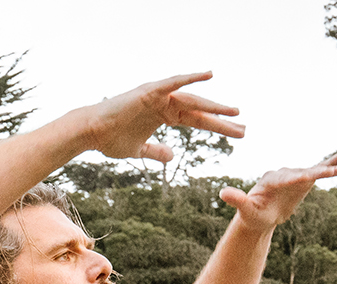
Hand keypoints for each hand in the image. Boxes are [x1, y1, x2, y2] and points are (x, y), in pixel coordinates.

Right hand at [82, 72, 245, 162]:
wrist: (91, 132)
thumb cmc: (111, 139)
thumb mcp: (138, 150)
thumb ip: (156, 151)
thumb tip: (172, 156)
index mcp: (166, 116)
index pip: (198, 122)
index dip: (218, 128)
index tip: (238, 135)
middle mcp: (166, 103)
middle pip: (200, 112)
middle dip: (222, 121)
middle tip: (244, 129)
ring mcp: (159, 96)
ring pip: (192, 99)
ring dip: (214, 105)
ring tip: (235, 112)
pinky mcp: (149, 91)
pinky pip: (173, 83)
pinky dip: (190, 77)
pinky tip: (208, 74)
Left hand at [219, 152, 336, 234]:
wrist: (260, 216)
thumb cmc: (252, 215)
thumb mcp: (244, 210)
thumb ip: (236, 200)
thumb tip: (222, 192)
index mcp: (270, 181)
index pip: (283, 179)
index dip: (294, 179)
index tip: (305, 178)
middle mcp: (283, 174)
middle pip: (300, 173)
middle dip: (314, 173)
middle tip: (327, 171)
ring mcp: (295, 176)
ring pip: (311, 171)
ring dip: (326, 169)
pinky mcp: (304, 179)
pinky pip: (317, 169)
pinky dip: (330, 162)